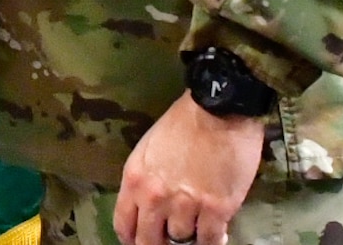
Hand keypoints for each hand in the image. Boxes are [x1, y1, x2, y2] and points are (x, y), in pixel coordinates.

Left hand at [114, 93, 264, 244]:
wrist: (219, 110)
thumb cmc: (182, 124)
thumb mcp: (149, 150)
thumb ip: (145, 182)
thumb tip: (150, 209)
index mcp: (134, 180)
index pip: (124, 224)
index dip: (131, 239)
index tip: (139, 241)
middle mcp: (155, 197)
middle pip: (148, 241)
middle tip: (167, 243)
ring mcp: (186, 205)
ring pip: (181, 242)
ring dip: (188, 238)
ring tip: (195, 230)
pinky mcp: (216, 210)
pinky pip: (210, 241)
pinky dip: (213, 242)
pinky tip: (216, 235)